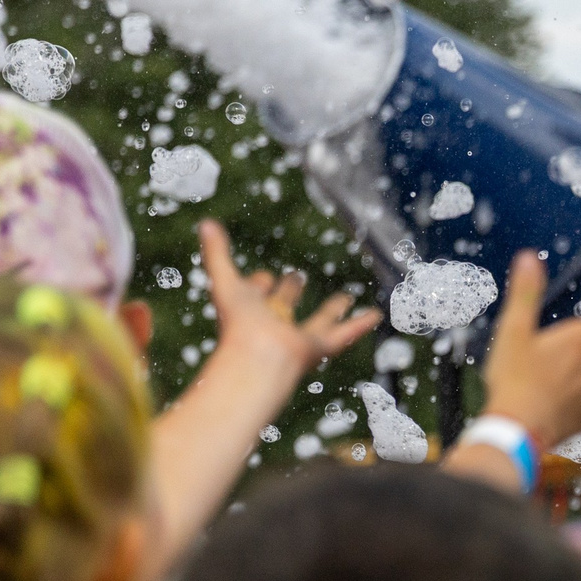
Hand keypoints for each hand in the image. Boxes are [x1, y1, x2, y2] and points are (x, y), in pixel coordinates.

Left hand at [200, 219, 378, 389]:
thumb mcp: (225, 280)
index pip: (254, 292)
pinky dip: (360, 325)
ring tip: (345, 297)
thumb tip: (205, 222)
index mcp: (250, 310)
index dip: (258, 284)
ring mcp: (297, 337)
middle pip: (284, 306)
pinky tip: (375, 315)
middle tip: (297, 278)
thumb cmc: (238, 323)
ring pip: (318, 321)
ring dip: (332, 309)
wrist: (260, 357)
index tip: (264, 277)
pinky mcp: (319, 347)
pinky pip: (344, 334)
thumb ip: (217, 252)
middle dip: (291, 292)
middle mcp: (274, 324)